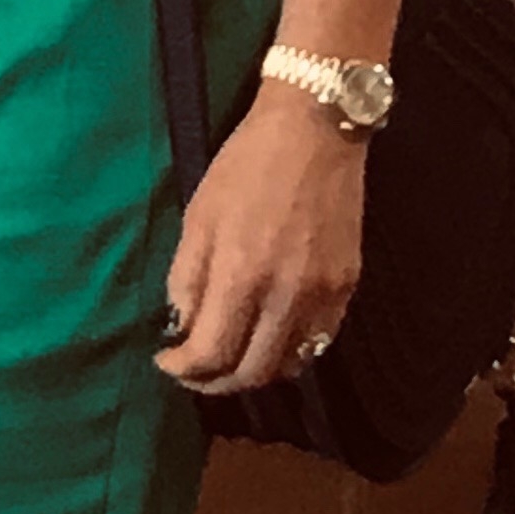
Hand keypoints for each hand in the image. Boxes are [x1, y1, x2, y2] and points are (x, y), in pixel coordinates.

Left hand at [154, 89, 362, 394]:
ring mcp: (323, 294)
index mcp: (241, 275)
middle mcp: (286, 295)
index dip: (183, 369)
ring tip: (230, 360)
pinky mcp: (347, 287)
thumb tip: (182, 329)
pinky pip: (317, 343)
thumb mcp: (198, 217)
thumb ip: (187, 280)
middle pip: (250, 373)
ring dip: (253, 373)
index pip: (211, 354)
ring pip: (287, 365)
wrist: (315, 131)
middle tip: (195, 372)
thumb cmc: (245, 167)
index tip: (167, 361)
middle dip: (215, 382)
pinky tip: (268, 340)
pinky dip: (288, 354)